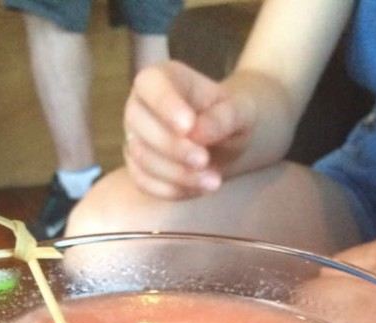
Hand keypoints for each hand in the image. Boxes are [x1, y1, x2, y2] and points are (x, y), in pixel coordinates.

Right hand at [122, 62, 283, 199]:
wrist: (226, 141)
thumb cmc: (231, 117)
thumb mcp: (240, 112)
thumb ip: (223, 117)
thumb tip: (198, 133)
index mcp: (162, 78)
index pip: (150, 85)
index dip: (165, 106)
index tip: (189, 126)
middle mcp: (140, 105)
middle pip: (140, 125)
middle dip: (173, 148)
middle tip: (205, 160)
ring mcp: (135, 138)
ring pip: (142, 158)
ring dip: (177, 175)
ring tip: (213, 181)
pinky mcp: (138, 167)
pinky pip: (144, 182)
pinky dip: (172, 190)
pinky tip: (199, 189)